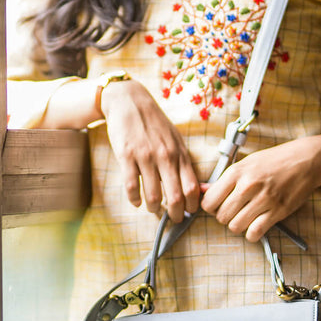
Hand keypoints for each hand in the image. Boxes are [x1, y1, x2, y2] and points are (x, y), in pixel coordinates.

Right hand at [101, 78, 199, 222]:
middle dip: (176, 214)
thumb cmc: (155, 122)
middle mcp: (165, 156)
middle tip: (174, 220)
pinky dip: (134, 200)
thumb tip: (194, 187)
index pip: (192, 187)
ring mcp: (145, 157)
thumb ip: (183, 161)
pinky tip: (136, 201)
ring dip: (154, 208)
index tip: (190, 213)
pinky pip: (131, 187)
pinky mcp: (126, 156)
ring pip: (153, 196)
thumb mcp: (175, 139)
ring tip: (153, 209)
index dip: (193, 206)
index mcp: (179, 153)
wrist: (129, 101)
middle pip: (175, 197)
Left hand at [200, 138, 320, 241]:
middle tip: (235, 211)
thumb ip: (223, 180)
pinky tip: (256, 225)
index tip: (219, 205)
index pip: (209, 201)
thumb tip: (201, 190)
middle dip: (225, 217)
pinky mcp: (278, 211)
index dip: (211, 207)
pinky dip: (252, 234)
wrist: (305, 160)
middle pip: (221, 217)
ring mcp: (263, 199)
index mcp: (236, 172)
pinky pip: (254, 233)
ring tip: (246, 217)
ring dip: (239, 226)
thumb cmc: (273, 161)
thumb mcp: (245, 164)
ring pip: (235, 227)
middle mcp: (247, 186)